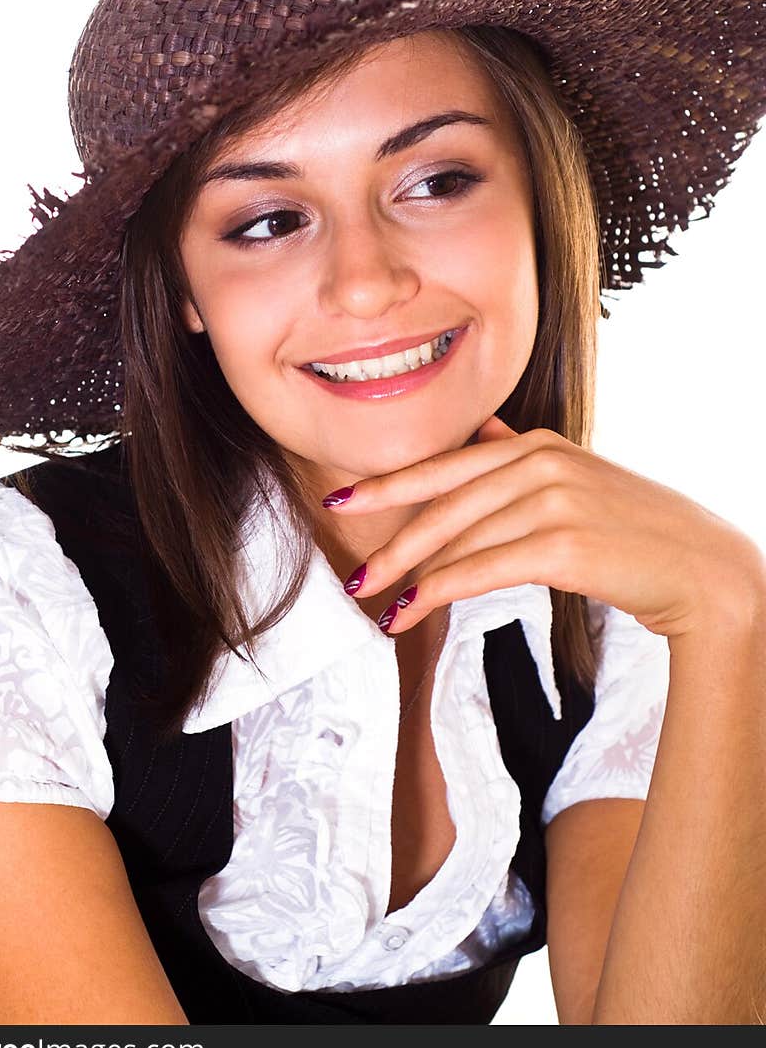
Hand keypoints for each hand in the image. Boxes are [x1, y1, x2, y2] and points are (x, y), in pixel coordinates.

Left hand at [322, 415, 765, 641]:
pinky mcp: (563, 544)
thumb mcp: (577, 480)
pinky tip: (412, 611)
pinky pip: (481, 570)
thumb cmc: (635, 532)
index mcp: (537, 444)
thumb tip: (484, 436)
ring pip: (457, 541)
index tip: (345, 504)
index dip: (389, 486)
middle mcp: (540, 462)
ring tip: (379, 606)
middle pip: (442, 505)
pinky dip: (438, 592)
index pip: (445, 466)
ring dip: (410, 577)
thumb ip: (524, 458)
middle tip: (353, 575)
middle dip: (390, 542)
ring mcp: (552, 499)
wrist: (702, 568)